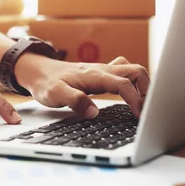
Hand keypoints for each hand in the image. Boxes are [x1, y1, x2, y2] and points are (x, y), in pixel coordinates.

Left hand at [15, 55, 149, 118]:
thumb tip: (93, 112)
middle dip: (147, 89)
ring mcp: (102, 70)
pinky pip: (123, 71)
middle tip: (145, 108)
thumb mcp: (56, 95)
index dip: (135, 99)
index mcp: (94, 75)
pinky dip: (132, 81)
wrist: (37, 71)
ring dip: (142, 84)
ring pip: (131, 69)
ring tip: (141, 103)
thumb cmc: (46, 83)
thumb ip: (75, 101)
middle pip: (135, 71)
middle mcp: (102, 70)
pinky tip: (128, 94)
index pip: (124, 83)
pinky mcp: (100, 74)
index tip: (138, 116)